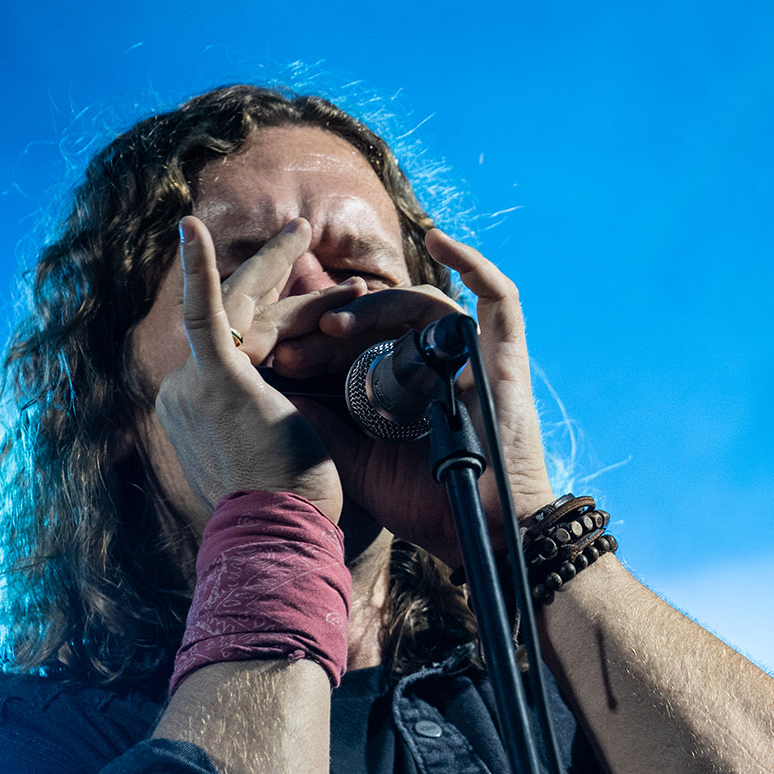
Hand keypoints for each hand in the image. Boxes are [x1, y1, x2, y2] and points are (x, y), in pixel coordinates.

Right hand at [152, 216, 354, 526]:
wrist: (279, 531)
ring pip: (247, 311)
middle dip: (273, 273)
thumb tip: (302, 389)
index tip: (310, 299)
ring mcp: (196, 383)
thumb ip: (281, 406)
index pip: (244, 343)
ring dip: (279, 268)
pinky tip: (191, 228)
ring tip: (302, 230)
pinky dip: (200, 271)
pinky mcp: (216, 378)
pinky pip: (206, 315)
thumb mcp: (285, 444)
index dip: (283, 316)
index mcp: (200, 408)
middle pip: (240, 318)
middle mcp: (187, 390)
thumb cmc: (294, 503)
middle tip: (300, 234)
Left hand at [287, 231, 556, 565]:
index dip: (313, 341)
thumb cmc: (424, 501)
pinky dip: (473, 262)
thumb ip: (319, 419)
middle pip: (381, 315)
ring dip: (375, 306)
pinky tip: (439, 240)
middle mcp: (438, 357)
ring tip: (334, 322)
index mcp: (404, 378)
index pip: (355, 337)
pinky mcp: (505, 355)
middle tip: (288, 343)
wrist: (479, 533)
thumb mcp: (353, 456)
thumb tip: (269, 386)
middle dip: (329, 325)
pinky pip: (497, 296)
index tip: (273, 357)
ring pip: (420, 303)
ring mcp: (472, 353)